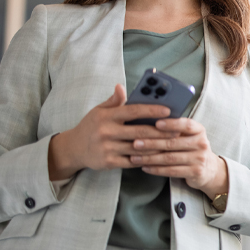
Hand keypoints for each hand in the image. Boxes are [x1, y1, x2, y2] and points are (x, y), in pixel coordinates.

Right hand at [48, 83, 180, 179]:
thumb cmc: (91, 126)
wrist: (73, 149)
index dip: (151, 110)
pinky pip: (132, 161)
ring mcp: (107, 148)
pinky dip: (146, 158)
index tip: (168, 110)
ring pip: (138, 148)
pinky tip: (157, 155)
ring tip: (171, 143)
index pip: (132, 111)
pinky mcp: (109, 162)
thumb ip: (113, 101)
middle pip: (139, 131)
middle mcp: (106, 132)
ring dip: (156, 146)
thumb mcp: (98, 110)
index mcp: (106, 116)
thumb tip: (121, 87)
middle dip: (160, 131)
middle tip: (176, 130)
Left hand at [128, 117, 228, 198]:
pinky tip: (145, 167)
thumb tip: (149, 121)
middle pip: (173, 143)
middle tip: (135, 143)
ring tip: (135, 157)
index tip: (156, 123)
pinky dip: (156, 169)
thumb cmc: (191, 148)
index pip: (186, 125)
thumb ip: (175, 129)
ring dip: (150, 158)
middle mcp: (201, 143)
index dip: (171, 124)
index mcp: (199, 130)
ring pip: (170, 158)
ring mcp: (199, 159)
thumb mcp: (189, 136)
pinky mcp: (195, 172)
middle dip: (152, 143)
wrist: (208, 169)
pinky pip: (172, 171)